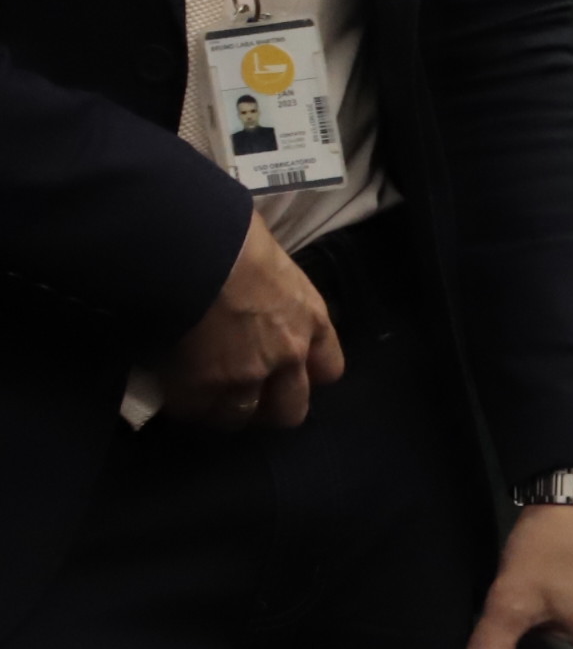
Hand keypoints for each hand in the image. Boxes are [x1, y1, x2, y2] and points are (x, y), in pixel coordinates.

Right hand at [158, 214, 343, 430]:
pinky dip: (183, 404)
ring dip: (221, 410)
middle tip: (238, 394)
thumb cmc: (229, 232)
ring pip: (241, 416)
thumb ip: (271, 289)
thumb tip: (248, 287)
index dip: (304, 376)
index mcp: (312, 319)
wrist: (189, 241)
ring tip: (198, 395)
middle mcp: (290, 354)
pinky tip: (168, 388)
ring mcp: (248, 373)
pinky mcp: (205, 384)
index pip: (328, 370)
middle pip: (289, 409)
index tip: (281, 373)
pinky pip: (196, 410)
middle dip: (266, 408)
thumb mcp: (271, 259)